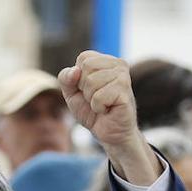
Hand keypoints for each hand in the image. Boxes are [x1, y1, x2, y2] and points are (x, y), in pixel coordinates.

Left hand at [59, 51, 153, 177]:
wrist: (108, 133)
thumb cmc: (91, 111)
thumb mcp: (72, 93)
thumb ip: (66, 78)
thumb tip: (75, 71)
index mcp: (106, 60)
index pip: (83, 58)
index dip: (78, 78)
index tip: (87, 89)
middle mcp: (118, 64)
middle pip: (86, 68)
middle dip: (84, 88)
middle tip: (95, 98)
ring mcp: (124, 77)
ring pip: (91, 82)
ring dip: (91, 99)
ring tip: (102, 104)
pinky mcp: (125, 91)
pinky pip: (98, 97)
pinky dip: (98, 107)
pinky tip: (107, 109)